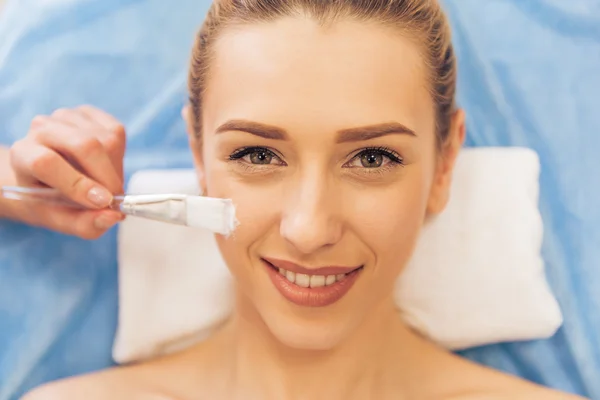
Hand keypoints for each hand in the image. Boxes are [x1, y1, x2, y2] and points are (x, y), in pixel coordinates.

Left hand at [9, 106, 125, 238]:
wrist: (47, 177)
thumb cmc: (51, 201)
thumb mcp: (61, 221)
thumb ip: (85, 224)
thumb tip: (114, 215)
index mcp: (22, 155)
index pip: (47, 162)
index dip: (77, 183)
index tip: (103, 202)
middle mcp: (41, 129)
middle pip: (84, 145)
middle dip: (108, 176)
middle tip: (116, 199)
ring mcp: (65, 116)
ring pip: (106, 140)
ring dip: (115, 169)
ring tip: (106, 184)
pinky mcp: (88, 113)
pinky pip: (116, 131)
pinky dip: (119, 155)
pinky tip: (107, 165)